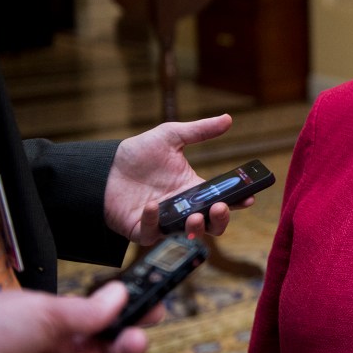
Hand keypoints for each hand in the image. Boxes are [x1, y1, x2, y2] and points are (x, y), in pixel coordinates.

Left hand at [0, 281, 161, 352]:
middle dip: (127, 345)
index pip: (104, 317)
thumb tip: (120, 293)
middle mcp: (57, 351)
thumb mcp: (43, 311)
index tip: (153, 310)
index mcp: (57, 321)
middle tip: (133, 341)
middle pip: (109, 351)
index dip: (131, 314)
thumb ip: (88, 309)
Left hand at [104, 114, 251, 244]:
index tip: (248, 198)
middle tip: (221, 207)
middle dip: (221, 220)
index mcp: (193, 189)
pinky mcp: (142, 229)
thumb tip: (228, 118)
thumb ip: (200, 130)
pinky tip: (153, 206)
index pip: (222, 200)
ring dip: (197, 228)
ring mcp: (164, 220)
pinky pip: (153, 233)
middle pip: (211, 224)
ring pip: (188, 234)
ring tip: (196, 216)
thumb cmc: (138, 154)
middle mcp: (183, 208)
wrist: (104, 167)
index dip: (237, 201)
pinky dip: (154, 221)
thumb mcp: (171, 136)